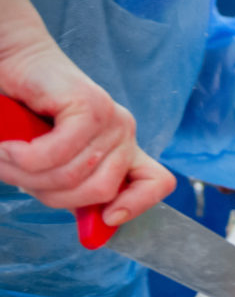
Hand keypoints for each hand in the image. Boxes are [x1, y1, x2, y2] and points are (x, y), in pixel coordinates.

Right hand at [0, 41, 174, 225]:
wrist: (12, 63)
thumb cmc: (25, 118)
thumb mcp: (52, 165)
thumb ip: (72, 191)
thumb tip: (95, 234)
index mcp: (121, 152)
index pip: (157, 183)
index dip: (138, 205)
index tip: (107, 218)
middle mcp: (123, 135)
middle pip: (101, 191)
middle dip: (51, 194)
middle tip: (17, 174)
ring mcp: (111, 119)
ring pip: (76, 175)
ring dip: (28, 174)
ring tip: (5, 156)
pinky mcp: (90, 105)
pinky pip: (61, 152)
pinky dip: (27, 157)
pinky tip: (8, 147)